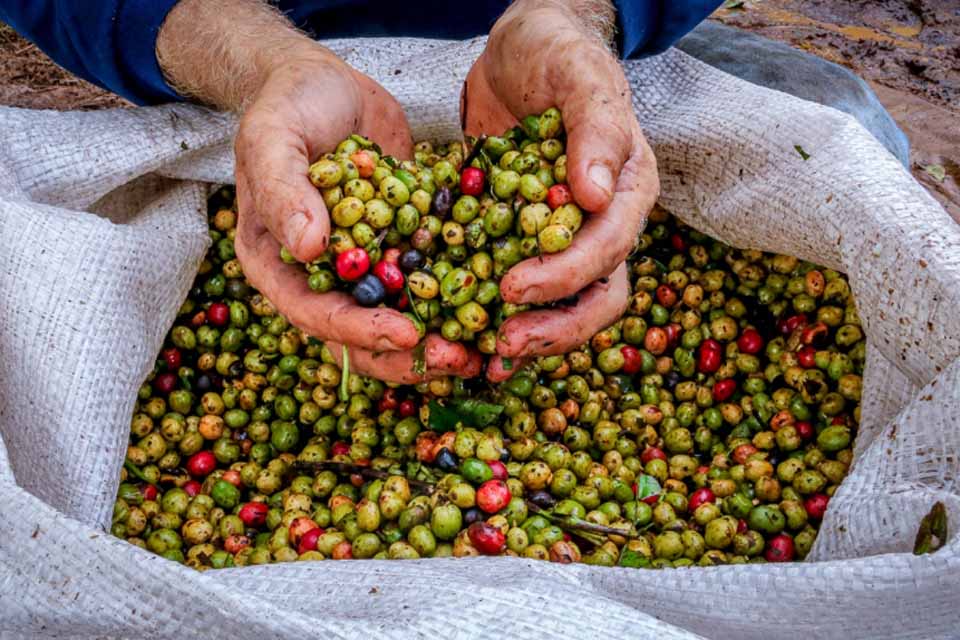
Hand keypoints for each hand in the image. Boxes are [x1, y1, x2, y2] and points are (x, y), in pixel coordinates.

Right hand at [233, 50, 485, 382]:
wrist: (326, 83)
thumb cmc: (288, 105)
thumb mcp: (274, 137)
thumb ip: (283, 190)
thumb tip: (308, 249)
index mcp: (277, 263)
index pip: (314, 313)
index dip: (359, 332)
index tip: (407, 335)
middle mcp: (319, 276)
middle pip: (359, 336)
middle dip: (407, 355)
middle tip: (456, 358)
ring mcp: (363, 265)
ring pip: (397, 319)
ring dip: (436, 341)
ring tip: (478, 352)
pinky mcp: (399, 247)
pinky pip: (426, 282)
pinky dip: (455, 299)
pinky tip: (494, 307)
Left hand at [463, 0, 658, 375]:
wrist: (521, 50)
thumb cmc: (555, 53)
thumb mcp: (576, 76)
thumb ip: (595, 128)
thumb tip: (594, 194)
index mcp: (626, 189)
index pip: (608, 248)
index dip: (564, 276)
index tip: (513, 287)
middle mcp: (603, 222)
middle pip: (596, 295)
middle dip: (554, 327)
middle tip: (504, 344)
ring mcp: (567, 237)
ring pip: (565, 305)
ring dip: (531, 336)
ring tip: (489, 358)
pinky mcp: (528, 240)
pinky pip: (524, 288)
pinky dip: (500, 315)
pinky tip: (468, 334)